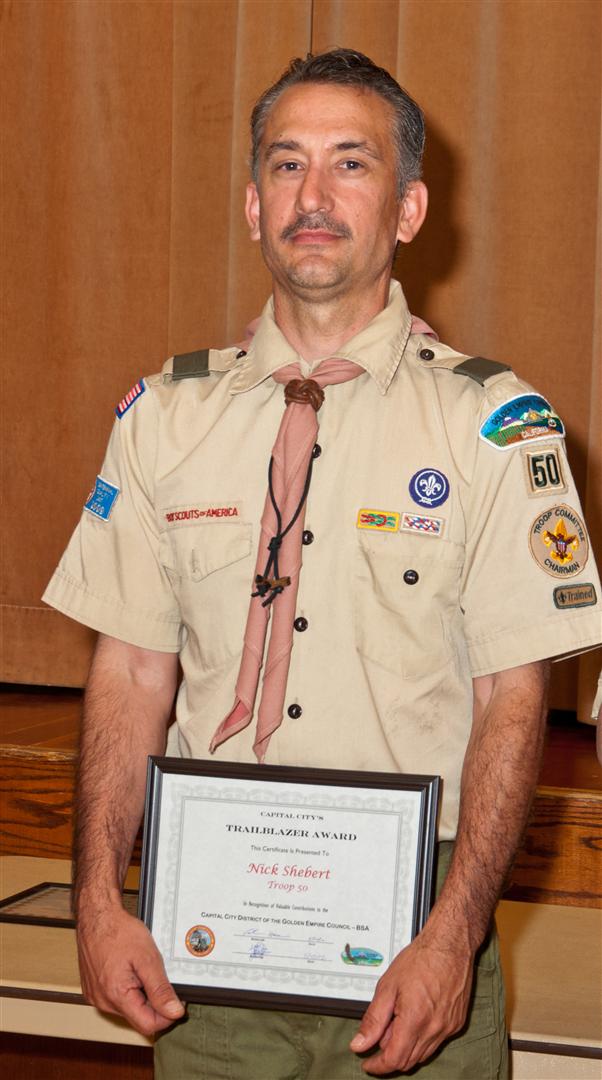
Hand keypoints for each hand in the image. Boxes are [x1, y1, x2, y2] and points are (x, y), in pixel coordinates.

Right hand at [76, 903, 184, 1034]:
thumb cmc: (118, 931)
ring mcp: (96, 996)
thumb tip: (174, 1012)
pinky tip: (129, 968)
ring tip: (140, 968)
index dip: (167, 1014)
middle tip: (156, 974)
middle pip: (138, 1017)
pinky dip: (128, 988)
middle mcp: (103, 1002)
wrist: (97, 916)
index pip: (149, 1025)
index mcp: (116, 996)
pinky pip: (117, 999)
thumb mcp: (148, 958)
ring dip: (140, 994)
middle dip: (153, 1001)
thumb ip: (161, 989)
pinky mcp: (93, 990)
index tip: (176, 999)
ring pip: (128, 1008)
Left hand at [349, 929, 473, 1074]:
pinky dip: (421, 1039)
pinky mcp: (457, 1023)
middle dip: (390, 1057)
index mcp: (415, 1020)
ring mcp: (448, 1028)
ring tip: (396, 1022)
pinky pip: (436, 1043)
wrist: (450, 944)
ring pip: (423, 1054)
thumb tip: (360, 1044)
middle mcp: (434, 1029)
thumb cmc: (421, 959)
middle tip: (378, 1041)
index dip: (378, 1066)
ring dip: (406, 1048)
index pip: (394, 1060)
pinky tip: (414, 1019)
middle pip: (408, 1061)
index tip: (368, 1063)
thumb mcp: (388, 986)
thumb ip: (373, 1020)